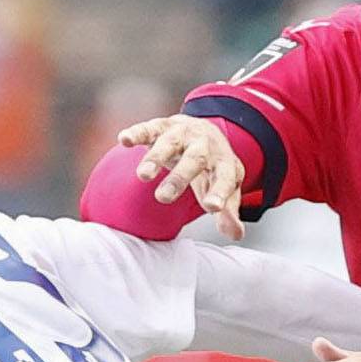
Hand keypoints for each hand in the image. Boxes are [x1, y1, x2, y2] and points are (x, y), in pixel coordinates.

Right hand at [119, 115, 245, 239]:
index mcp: (223, 163)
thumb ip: (228, 212)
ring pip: (169, 143)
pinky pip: (149, 128)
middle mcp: (204, 146)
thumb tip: (235, 234)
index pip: (224, 178)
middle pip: (195, 160)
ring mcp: (183, 134)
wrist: (206, 131)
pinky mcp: (162, 127)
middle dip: (179, 178)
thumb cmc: (213, 169)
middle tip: (163, 198)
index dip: (219, 193)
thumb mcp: (226, 189)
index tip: (212, 207)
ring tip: (143, 176)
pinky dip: (137, 133)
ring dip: (155, 158)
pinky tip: (125, 140)